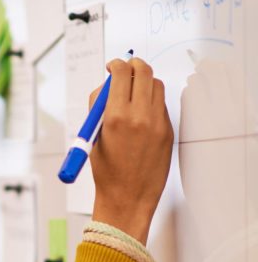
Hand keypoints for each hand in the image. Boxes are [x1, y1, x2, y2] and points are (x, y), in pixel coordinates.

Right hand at [90, 57, 173, 243]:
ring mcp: (157, 123)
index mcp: (115, 117)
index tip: (112, 66)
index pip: (121, 74)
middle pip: (144, 72)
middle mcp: (139, 116)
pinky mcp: (168, 130)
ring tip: (134, 90)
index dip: (116, 65)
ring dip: (145, 81)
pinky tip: (141, 110)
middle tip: (127, 67)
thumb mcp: (93, 135)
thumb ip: (99, 107)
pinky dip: (151, 99)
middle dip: (134, 65)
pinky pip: (161, 104)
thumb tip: (107, 84)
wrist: (128, 196)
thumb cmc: (106, 169)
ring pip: (156, 85)